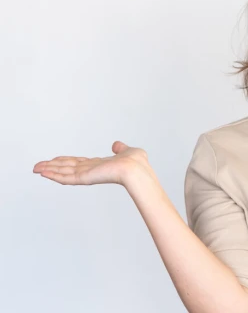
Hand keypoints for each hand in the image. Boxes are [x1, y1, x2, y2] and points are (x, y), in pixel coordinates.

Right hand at [32, 141, 152, 186]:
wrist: (136, 168)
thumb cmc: (136, 163)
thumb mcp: (127, 151)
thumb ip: (120, 148)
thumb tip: (116, 144)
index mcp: (99, 165)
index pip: (77, 163)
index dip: (64, 162)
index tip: (53, 160)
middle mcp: (91, 170)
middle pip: (66, 168)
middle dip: (51, 166)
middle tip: (37, 166)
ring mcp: (87, 175)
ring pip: (63, 172)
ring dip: (49, 170)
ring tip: (35, 169)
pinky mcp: (85, 178)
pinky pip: (66, 177)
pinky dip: (53, 175)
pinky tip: (43, 173)